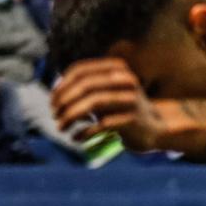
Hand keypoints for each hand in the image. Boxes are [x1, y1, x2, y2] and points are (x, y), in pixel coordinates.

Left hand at [51, 57, 165, 149]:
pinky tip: (76, 138)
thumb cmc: (121, 110)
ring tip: (61, 127)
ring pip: (92, 103)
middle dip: (64, 101)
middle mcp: (125, 80)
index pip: (80, 70)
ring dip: (71, 116)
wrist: (154, 129)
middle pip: (85, 86)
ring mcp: (131, 99)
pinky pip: (102, 125)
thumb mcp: (103, 94)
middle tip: (54, 115)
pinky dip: (85, 132)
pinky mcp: (133, 120)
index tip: (52, 101)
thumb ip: (83, 89)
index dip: (61, 85)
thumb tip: (55, 92)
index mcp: (116, 68)